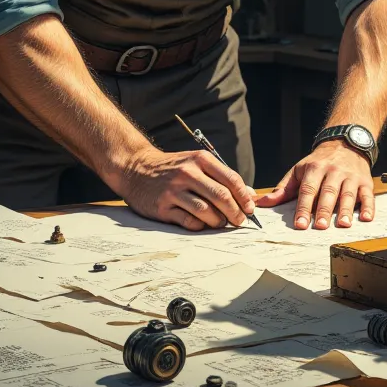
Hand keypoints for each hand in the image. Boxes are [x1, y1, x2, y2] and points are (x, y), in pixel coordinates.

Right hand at [112, 144, 257, 231]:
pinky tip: (202, 224)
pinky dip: (200, 226)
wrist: (136, 169)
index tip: (250, 209)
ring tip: (221, 224)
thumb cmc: (172, 168)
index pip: (231, 179)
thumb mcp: (196, 163)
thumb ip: (221, 177)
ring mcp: (174, 190)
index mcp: (200, 160)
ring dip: (219, 222)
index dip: (244, 197)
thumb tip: (249, 195)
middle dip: (235, 213)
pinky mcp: (163, 207)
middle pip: (221, 196)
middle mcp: (188, 173)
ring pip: (206, 211)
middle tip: (240, 221)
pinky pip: (189, 221)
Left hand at [256, 141, 374, 229]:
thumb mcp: (299, 170)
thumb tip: (262, 203)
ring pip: (348, 194)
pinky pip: (368, 195)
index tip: (299, 224)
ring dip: (346, 210)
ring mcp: (350, 176)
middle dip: (324, 210)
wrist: (346, 142)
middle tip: (320, 226)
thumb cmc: (319, 161)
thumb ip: (283, 189)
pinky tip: (367, 218)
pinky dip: (369, 207)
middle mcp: (333, 171)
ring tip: (343, 224)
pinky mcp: (365, 182)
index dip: (303, 207)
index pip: (307, 189)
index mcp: (314, 168)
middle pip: (328, 192)